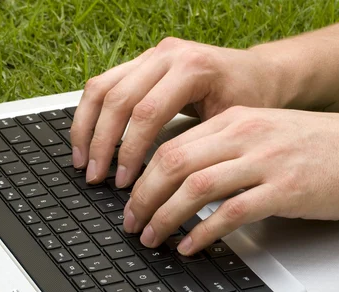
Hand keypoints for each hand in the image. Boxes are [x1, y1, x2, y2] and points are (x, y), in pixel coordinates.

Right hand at [70, 37, 282, 187]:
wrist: (257, 72)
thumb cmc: (250, 98)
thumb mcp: (233, 125)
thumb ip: (197, 147)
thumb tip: (164, 188)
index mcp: (192, 68)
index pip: (147, 113)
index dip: (129, 151)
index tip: (123, 182)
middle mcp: (166, 55)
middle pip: (117, 99)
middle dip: (101, 143)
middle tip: (95, 176)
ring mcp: (150, 55)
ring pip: (101, 87)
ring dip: (86, 127)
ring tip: (82, 160)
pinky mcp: (140, 62)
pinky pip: (103, 83)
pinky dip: (90, 113)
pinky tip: (86, 137)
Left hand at [123, 106, 338, 254]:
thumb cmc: (315, 147)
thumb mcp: (262, 133)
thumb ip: (222, 149)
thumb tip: (179, 179)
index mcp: (233, 120)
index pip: (170, 144)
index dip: (142, 176)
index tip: (130, 200)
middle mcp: (244, 135)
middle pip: (173, 163)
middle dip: (144, 197)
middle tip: (131, 223)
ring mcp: (265, 161)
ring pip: (195, 187)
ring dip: (165, 216)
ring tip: (152, 238)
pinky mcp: (285, 190)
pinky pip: (231, 212)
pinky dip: (203, 232)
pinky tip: (190, 246)